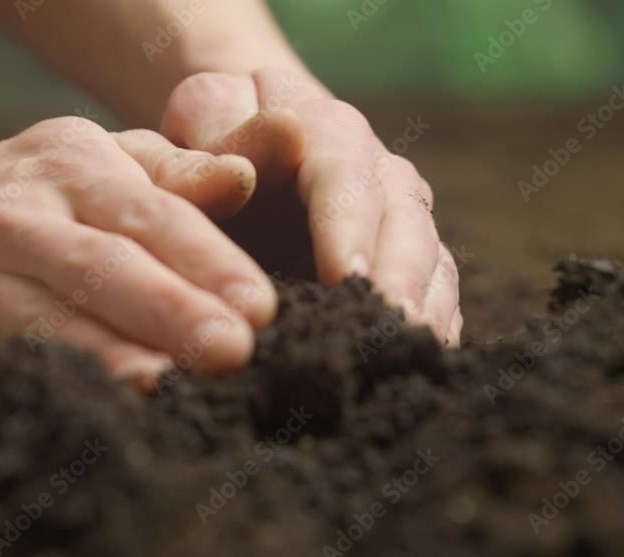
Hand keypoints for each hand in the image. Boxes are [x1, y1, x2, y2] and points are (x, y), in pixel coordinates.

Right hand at [0, 116, 276, 391]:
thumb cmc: (30, 192)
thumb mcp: (96, 158)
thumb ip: (175, 173)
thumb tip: (245, 176)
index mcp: (71, 168)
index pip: (151, 215)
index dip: (207, 261)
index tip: (259, 306)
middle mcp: (16, 221)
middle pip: (99, 268)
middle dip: (167, 310)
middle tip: (232, 349)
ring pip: (42, 325)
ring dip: (104, 358)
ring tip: (162, 386)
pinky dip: (41, 396)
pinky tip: (88, 418)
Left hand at [159, 69, 462, 343]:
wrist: (239, 153)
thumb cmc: (205, 147)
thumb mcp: (188, 135)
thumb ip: (196, 160)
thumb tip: (238, 178)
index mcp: (323, 128)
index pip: (343, 171)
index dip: (348, 225)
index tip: (345, 275)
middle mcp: (375, 166)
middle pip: (403, 214)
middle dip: (401, 274)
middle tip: (395, 328)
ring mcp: (398, 211)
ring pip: (429, 251)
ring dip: (425, 304)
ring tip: (414, 352)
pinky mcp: (408, 252)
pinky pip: (436, 285)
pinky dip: (435, 321)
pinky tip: (422, 360)